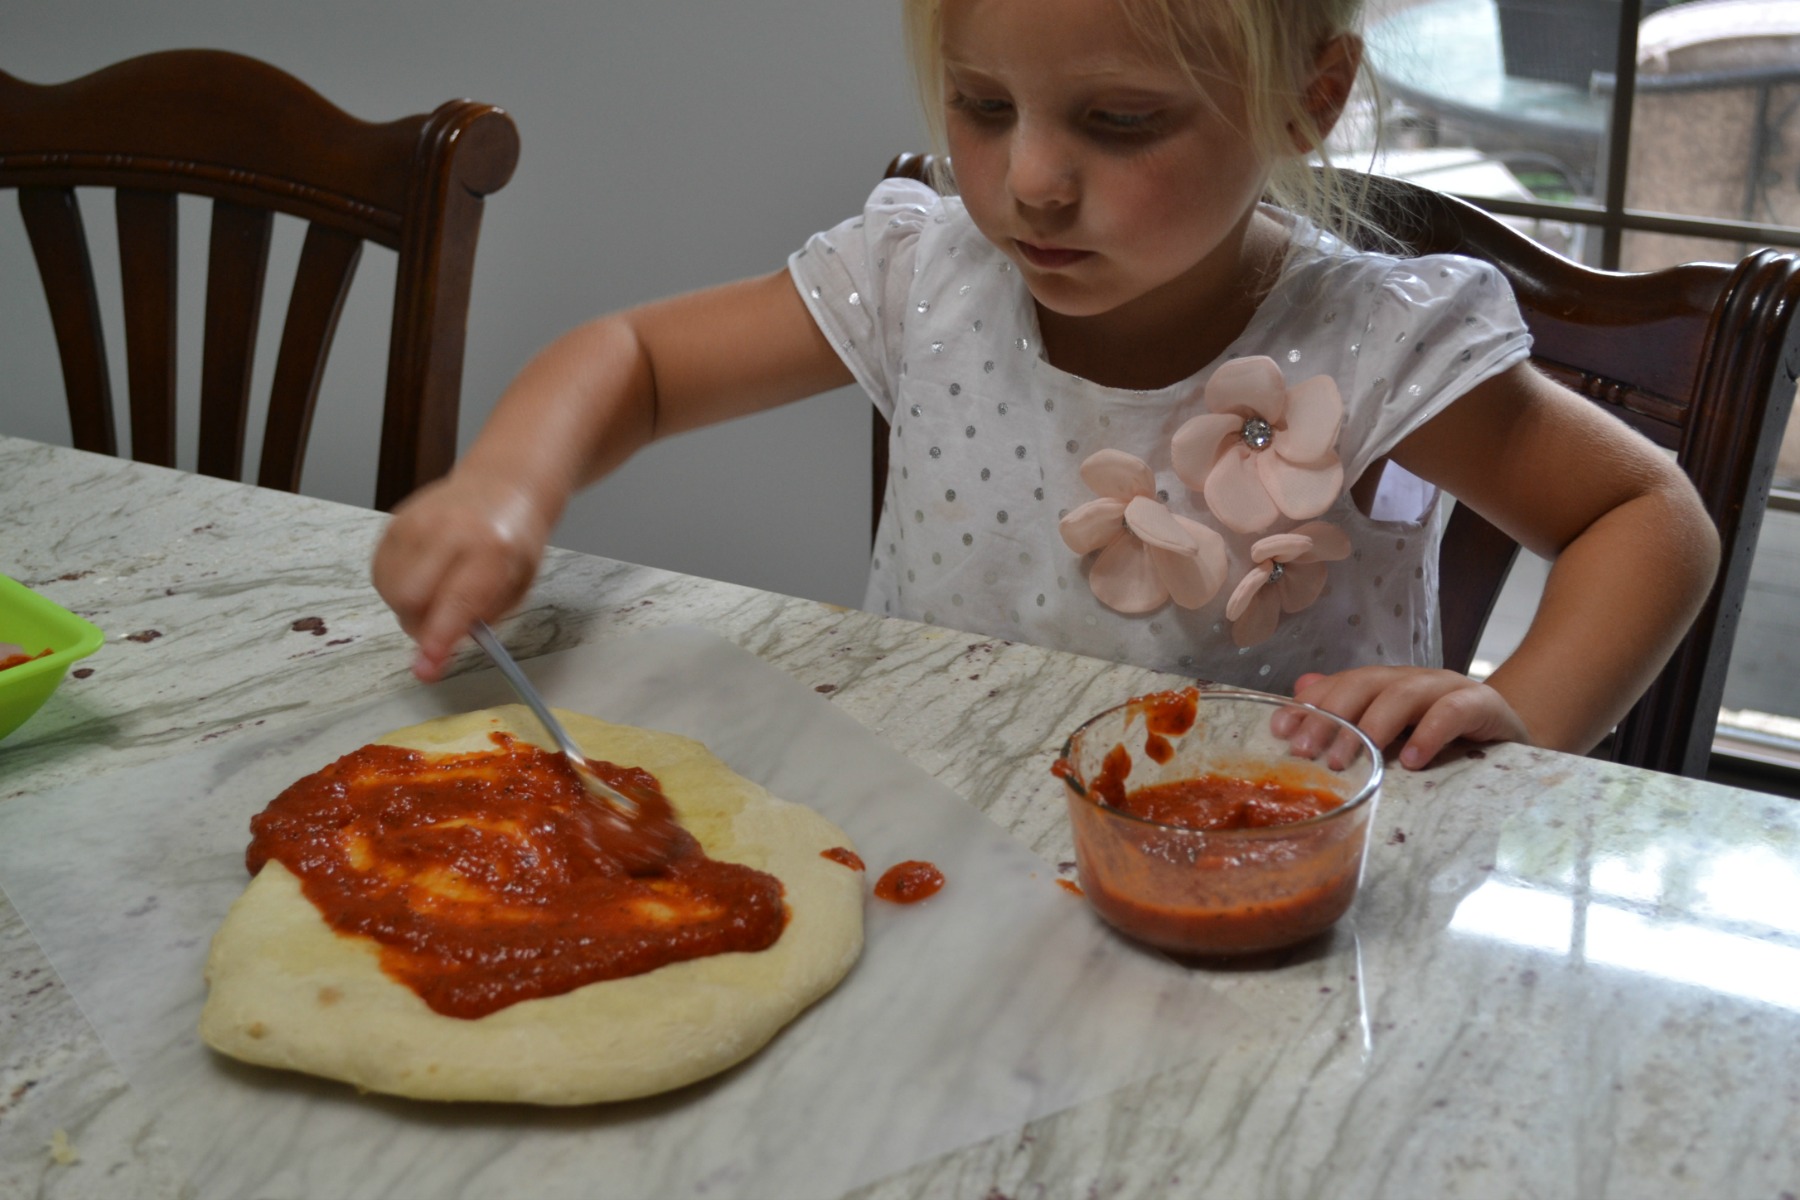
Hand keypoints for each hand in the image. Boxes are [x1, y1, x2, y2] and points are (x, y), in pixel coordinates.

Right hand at [370, 470, 554, 680]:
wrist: (501, 484)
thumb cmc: (515, 540)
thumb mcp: (518, 583)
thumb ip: (483, 616)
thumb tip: (441, 648)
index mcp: (491, 549)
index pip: (457, 602)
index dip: (438, 640)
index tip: (426, 670)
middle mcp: (449, 531)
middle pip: (409, 599)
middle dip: (420, 626)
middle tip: (441, 624)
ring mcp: (416, 522)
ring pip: (390, 590)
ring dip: (408, 608)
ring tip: (437, 592)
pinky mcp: (394, 522)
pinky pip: (380, 573)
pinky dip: (396, 587)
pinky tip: (422, 576)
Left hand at [1271, 667, 1530, 770]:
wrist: (1514, 744)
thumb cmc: (1445, 745)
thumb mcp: (1393, 738)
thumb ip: (1350, 715)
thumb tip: (1300, 689)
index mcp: (1386, 686)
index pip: (1340, 685)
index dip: (1309, 705)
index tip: (1278, 732)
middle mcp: (1413, 680)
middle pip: (1364, 684)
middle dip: (1330, 716)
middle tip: (1306, 753)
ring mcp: (1448, 688)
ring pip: (1403, 693)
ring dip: (1372, 727)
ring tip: (1352, 761)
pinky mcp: (1484, 706)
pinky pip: (1453, 712)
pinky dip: (1429, 734)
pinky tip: (1411, 762)